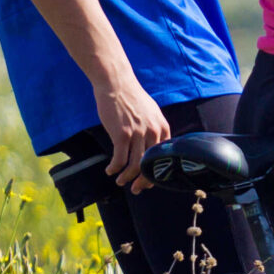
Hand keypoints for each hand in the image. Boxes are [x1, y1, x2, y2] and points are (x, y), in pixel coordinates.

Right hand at [94, 72, 171, 191]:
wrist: (116, 84)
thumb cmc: (131, 98)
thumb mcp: (151, 113)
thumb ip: (154, 129)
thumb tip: (153, 147)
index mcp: (162, 128)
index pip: (163, 157)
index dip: (156, 172)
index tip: (148, 180)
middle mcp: (153, 132)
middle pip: (151, 165)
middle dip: (144, 181)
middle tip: (137, 189)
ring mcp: (138, 134)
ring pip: (135, 166)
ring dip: (127, 178)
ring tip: (120, 181)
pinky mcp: (122, 134)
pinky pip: (119, 159)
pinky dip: (114, 168)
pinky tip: (110, 170)